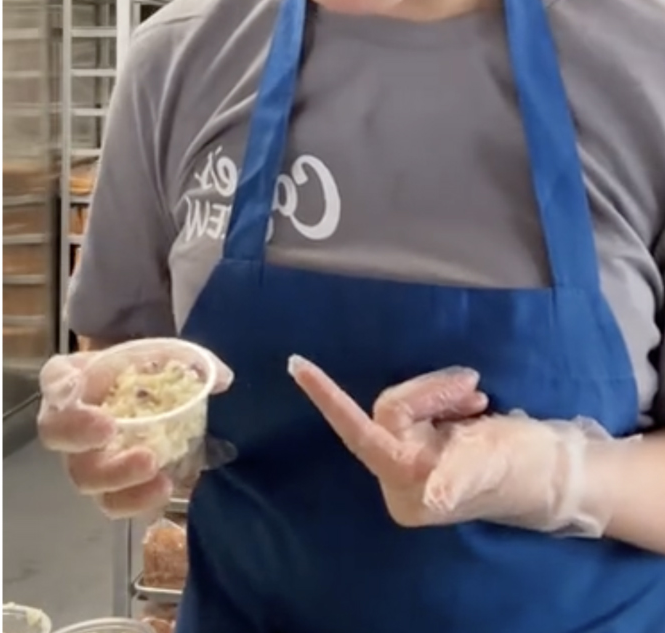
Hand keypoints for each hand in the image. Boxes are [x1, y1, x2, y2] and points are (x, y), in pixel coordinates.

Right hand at [38, 348, 233, 517]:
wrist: (145, 403)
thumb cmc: (141, 374)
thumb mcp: (161, 356)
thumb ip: (188, 360)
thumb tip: (222, 379)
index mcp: (72, 380)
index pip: (53, 379)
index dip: (58, 384)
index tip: (76, 386)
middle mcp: (68, 422)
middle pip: (56, 435)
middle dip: (79, 434)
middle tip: (110, 428)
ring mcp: (85, 459)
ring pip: (84, 478)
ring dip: (115, 475)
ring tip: (153, 465)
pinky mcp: (108, 489)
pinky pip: (114, 504)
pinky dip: (137, 500)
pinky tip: (164, 487)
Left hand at [290, 355, 614, 535]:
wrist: (564, 472)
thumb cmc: (528, 470)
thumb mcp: (492, 464)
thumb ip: (457, 476)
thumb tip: (434, 495)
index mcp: (407, 488)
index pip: (360, 434)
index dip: (328, 398)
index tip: (296, 364)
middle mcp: (402, 478)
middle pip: (391, 410)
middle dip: (430, 391)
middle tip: (473, 386)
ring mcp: (415, 462)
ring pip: (407, 404)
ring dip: (443, 392)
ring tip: (479, 397)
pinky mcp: (430, 446)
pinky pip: (422, 407)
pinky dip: (448, 399)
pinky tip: (476, 405)